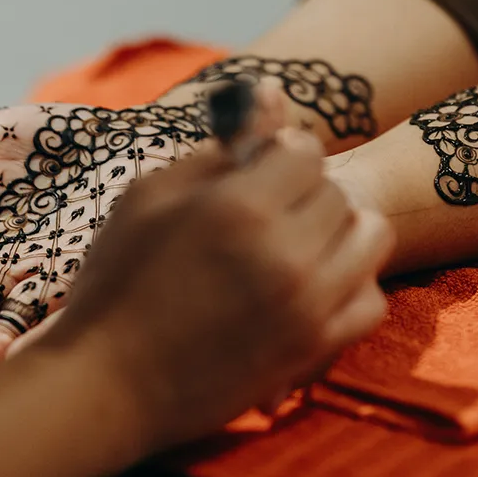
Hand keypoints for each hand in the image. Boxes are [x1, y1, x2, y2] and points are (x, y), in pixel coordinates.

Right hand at [31, 129, 394, 449]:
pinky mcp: (315, 349)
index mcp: (239, 205)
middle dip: (306, 195)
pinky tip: (309, 289)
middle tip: (266, 217)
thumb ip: (218, 147)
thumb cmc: (116, 282)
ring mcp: (307, 304)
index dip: (279, 157)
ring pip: (369, 239)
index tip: (255, 177)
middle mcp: (284, 251)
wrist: (107, 384)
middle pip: (337, 193)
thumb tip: (272, 92)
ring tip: (297, 248)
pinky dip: (350, 287)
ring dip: (340, 234)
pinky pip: (371, 299)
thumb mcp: (149, 197)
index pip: (305, 150)